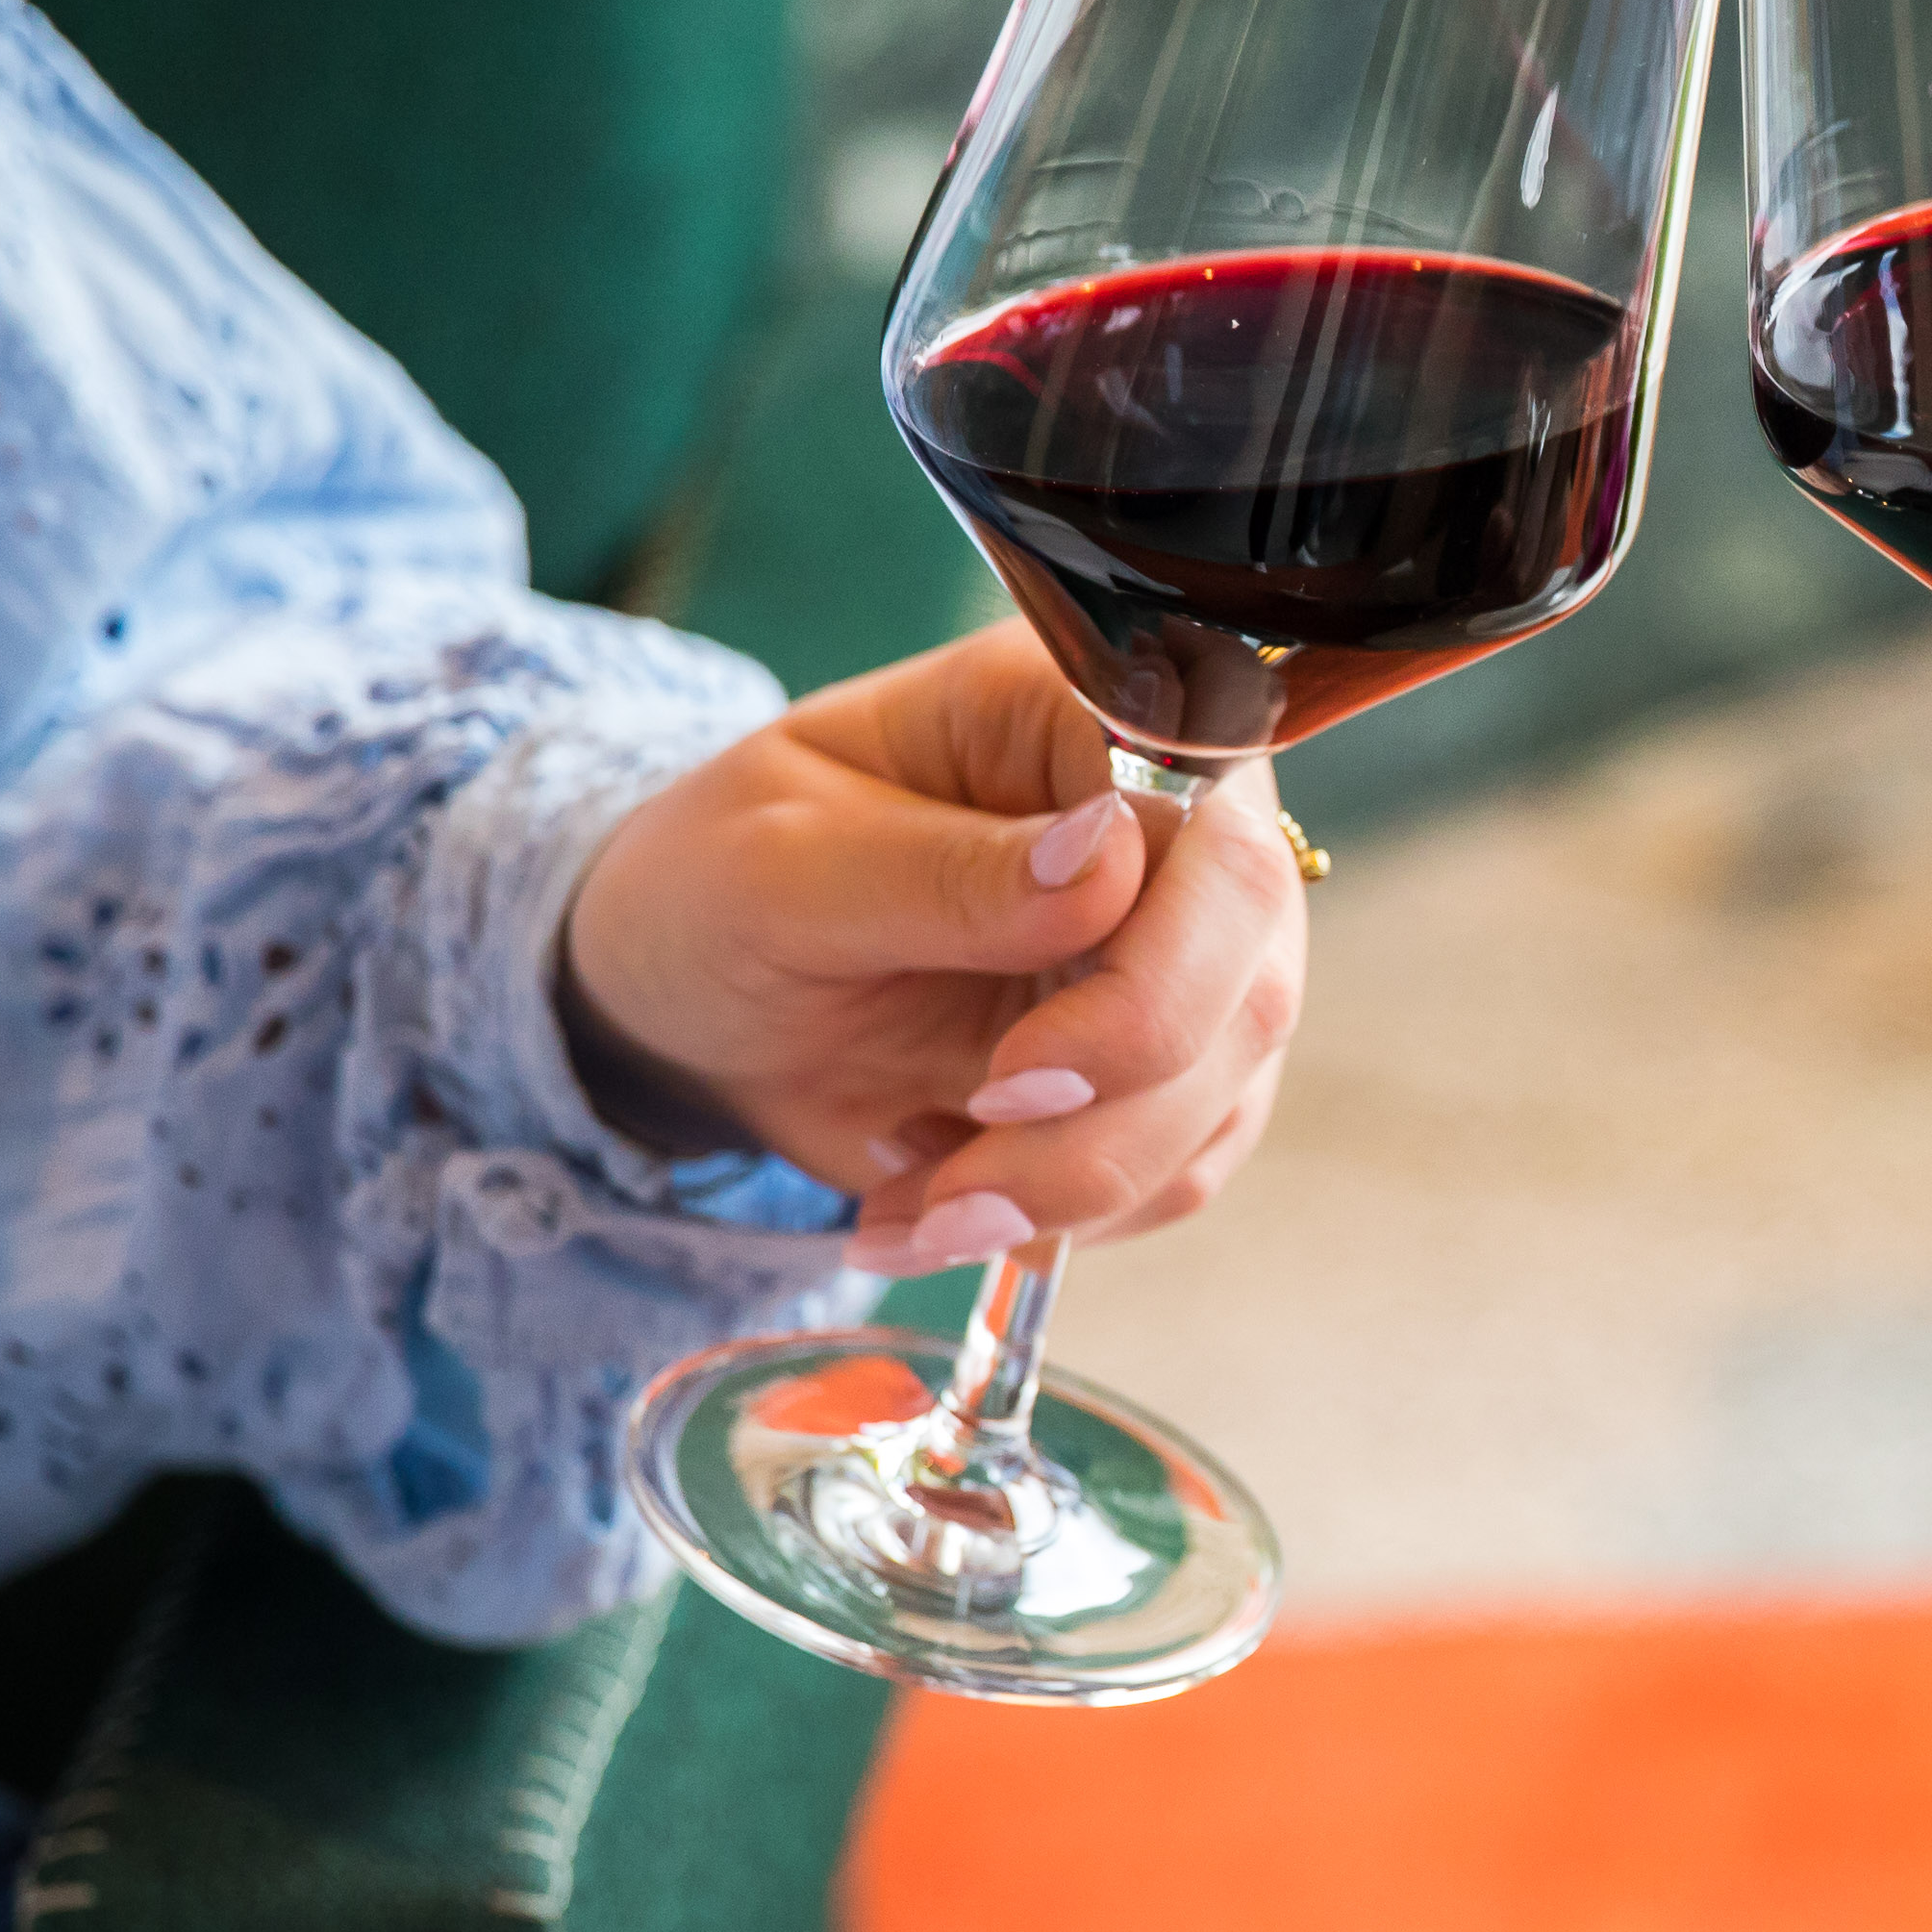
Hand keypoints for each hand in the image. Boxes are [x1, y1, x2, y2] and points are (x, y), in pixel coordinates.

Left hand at [562, 622, 1308, 1269]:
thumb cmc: (714, 881)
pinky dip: (1058, 1217)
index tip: (1014, 1075)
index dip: (1156, 974)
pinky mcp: (1156, 1062)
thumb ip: (944, 872)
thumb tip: (1108, 860)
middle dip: (1108, 1120)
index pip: (1212, 835)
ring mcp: (1175, 951)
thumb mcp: (779, 865)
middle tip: (957, 1193)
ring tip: (916, 1216)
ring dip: (1071, 1189)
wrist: (686, 991)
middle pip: (1245, 984)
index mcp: (1081, 714)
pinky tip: (935, 1208)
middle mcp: (1166, 826)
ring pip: (1220, 1096)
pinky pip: (1174, 1165)